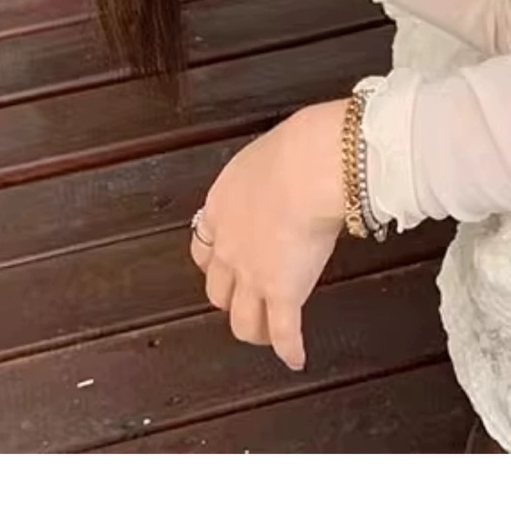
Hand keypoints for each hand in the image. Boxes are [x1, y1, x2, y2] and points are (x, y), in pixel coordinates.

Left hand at [189, 101, 346, 371]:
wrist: (306, 168)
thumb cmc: (293, 150)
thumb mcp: (266, 157)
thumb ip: (265, 177)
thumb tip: (285, 173)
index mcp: (220, 210)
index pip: (204, 249)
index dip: (214, 264)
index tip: (222, 269)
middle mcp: (229, 248)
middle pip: (218, 291)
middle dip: (231, 301)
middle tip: (247, 303)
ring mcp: (254, 276)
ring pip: (243, 322)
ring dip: (255, 332)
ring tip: (268, 336)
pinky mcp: (283, 294)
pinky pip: (284, 333)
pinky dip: (290, 350)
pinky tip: (295, 359)